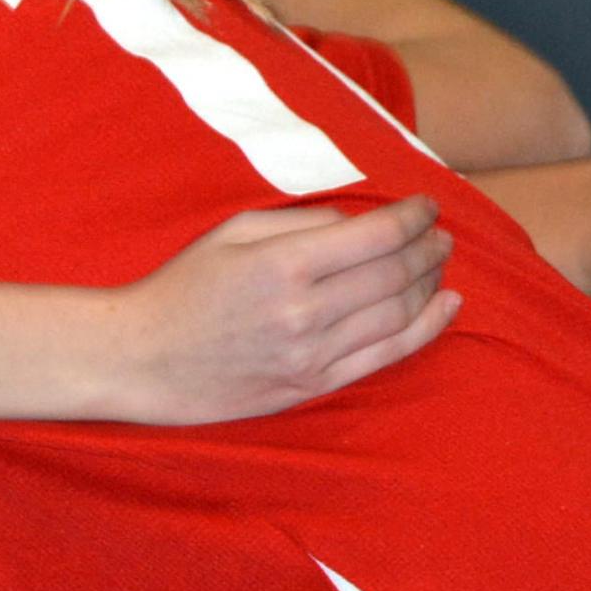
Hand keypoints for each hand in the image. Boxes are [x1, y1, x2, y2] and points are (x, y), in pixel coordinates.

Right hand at [105, 196, 459, 423]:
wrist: (144, 358)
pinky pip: (387, 356)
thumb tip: (358, 226)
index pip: (375, 236)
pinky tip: (446, 308)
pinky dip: (426, 329)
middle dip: (429, 248)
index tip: (428, 205)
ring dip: (431, 284)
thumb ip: (300, 222)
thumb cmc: (182, 287)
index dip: (413, 217)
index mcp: (282, 264)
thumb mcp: (231, 233)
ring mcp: (313, 354)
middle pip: (394, 274)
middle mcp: (305, 311)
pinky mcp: (314, 385)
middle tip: (441, 234)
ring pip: (398, 314)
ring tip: (441, 264)